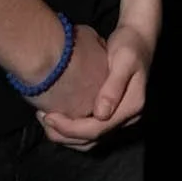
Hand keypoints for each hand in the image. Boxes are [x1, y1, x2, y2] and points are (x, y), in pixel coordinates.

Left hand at [38, 22, 153, 150]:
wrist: (139, 39)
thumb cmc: (129, 46)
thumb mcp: (124, 60)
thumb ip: (114, 86)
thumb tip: (101, 113)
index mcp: (131, 108)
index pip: (97, 129)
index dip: (71, 128)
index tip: (49, 116)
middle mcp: (127, 119)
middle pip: (92, 140)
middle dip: (64, 135)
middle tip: (42, 118)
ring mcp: (119, 118)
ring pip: (89, 141)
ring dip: (65, 136)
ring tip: (46, 120)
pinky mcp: (111, 115)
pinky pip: (90, 132)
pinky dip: (72, 131)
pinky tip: (57, 118)